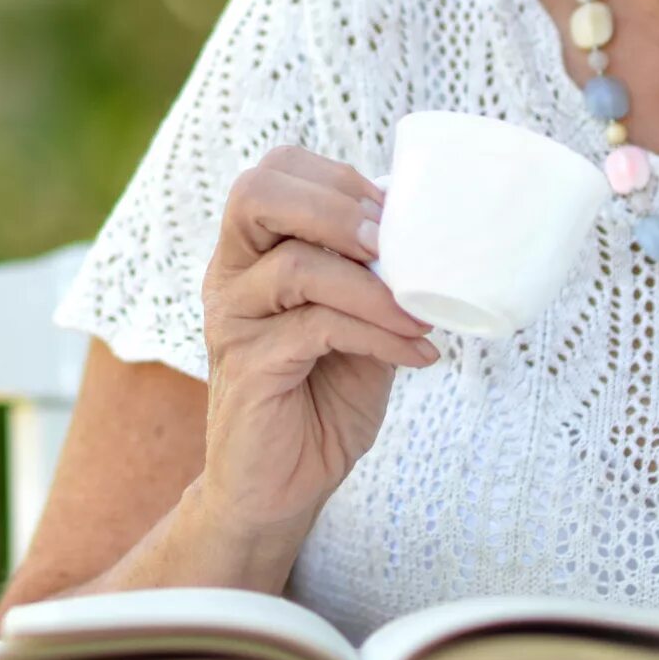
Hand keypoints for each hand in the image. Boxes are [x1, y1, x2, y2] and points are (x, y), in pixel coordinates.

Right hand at [195, 145, 437, 557]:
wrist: (282, 487)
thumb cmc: (322, 397)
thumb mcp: (357, 322)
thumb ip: (372, 276)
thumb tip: (429, 234)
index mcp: (251, 252)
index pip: (271, 172)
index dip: (334, 178)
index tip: (391, 214)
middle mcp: (229, 275)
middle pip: (256, 193)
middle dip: (335, 207)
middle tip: (391, 243)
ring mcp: (232, 320)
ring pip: (296, 265)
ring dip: (374, 286)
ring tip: (420, 314)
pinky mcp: (249, 367)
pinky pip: (318, 328)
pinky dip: (378, 333)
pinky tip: (415, 355)